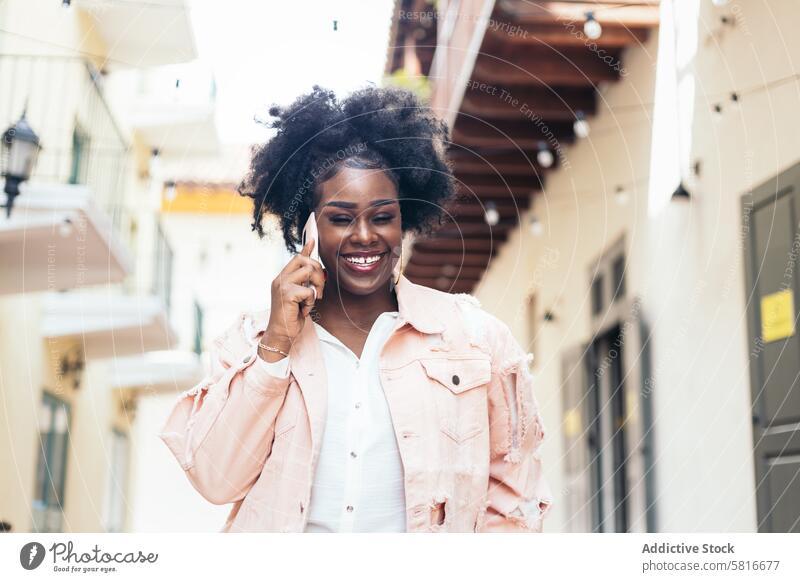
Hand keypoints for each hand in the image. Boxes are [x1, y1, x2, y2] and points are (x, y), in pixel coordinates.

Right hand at [261, 238, 324, 359]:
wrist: (280, 334)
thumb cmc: (291, 317)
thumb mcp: (299, 297)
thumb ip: (304, 284)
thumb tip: (314, 271)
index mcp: (282, 278)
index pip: (296, 258)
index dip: (306, 249)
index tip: (313, 239)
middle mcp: (280, 279)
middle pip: (304, 260)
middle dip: (318, 272)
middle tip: (319, 290)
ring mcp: (282, 285)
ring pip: (308, 271)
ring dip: (316, 287)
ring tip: (312, 300)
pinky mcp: (286, 294)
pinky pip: (309, 290)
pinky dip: (310, 301)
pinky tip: (303, 310)